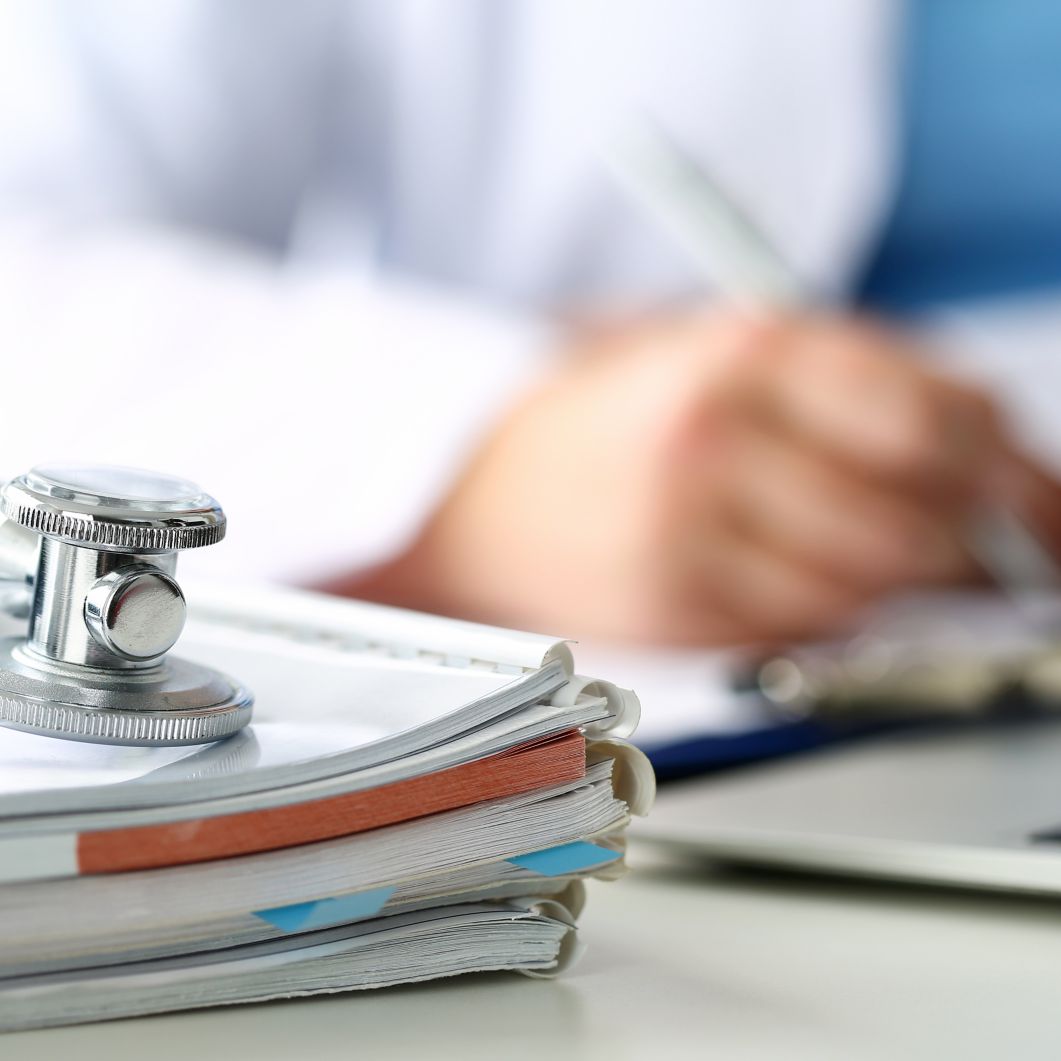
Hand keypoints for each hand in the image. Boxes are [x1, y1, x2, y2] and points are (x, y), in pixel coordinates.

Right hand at [330, 310, 1060, 645]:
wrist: (469, 496)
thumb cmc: (597, 420)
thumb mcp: (708, 350)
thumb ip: (842, 375)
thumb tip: (980, 439)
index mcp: (728, 355)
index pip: (921, 411)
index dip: (1004, 457)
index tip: (1030, 483)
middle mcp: (710, 445)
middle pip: (911, 511)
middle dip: (987, 534)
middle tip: (1014, 542)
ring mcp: (687, 539)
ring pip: (868, 584)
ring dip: (923, 583)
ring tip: (940, 567)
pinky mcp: (673, 615)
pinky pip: (805, 627)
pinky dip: (849, 614)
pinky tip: (848, 589)